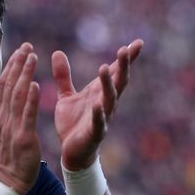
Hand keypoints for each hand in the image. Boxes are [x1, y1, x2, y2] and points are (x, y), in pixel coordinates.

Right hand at [0, 43, 40, 194]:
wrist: (7, 181)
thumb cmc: (7, 156)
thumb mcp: (0, 129)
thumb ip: (0, 110)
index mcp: (0, 116)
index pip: (5, 86)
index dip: (12, 67)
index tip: (20, 50)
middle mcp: (4, 118)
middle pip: (10, 86)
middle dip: (18, 64)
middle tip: (27, 46)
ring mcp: (13, 127)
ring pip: (18, 96)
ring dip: (25, 75)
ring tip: (31, 57)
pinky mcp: (24, 137)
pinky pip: (27, 115)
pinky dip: (31, 99)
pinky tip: (36, 84)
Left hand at [52, 39, 142, 170]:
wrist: (71, 152)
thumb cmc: (73, 123)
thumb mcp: (66, 95)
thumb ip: (63, 76)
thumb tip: (57, 52)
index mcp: (99, 92)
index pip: (115, 72)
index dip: (127, 58)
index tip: (138, 42)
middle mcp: (105, 103)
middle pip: (118, 82)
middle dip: (123, 66)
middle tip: (125, 49)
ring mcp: (102, 118)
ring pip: (110, 99)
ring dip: (108, 84)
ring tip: (104, 68)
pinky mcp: (94, 133)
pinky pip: (98, 123)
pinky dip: (98, 114)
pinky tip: (97, 105)